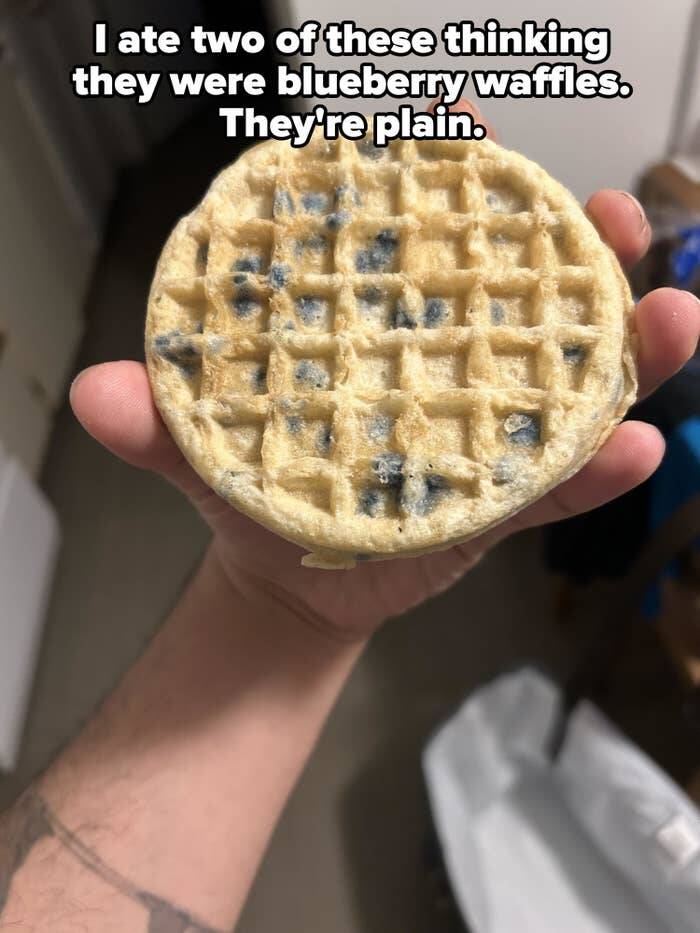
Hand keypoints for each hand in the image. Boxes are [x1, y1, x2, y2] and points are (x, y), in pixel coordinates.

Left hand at [70, 100, 698, 640]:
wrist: (288, 582)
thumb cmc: (253, 495)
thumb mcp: (205, 451)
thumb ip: (160, 422)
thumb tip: (98, 394)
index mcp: (378, 333)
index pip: (421, 244)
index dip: (447, 182)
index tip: (460, 130)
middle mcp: (444, 367)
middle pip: (526, 297)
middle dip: (577, 247)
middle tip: (608, 215)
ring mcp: (485, 432)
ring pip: (572, 379)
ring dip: (629, 345)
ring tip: (668, 315)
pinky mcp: (505, 502)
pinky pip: (561, 481)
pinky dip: (597, 465)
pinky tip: (632, 449)